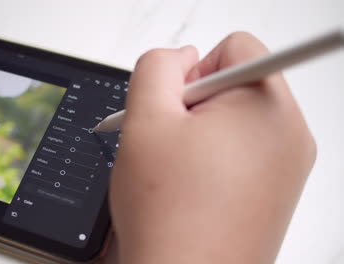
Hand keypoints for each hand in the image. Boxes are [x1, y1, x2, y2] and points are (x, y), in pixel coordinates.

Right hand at [109, 32, 315, 263]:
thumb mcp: (144, 119)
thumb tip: (181, 57)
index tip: (178, 112)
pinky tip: (193, 187)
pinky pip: (242, 151)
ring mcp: (289, 166)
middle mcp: (291, 134)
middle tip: (173, 146)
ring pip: (235, 120)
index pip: (233, 48)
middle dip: (195, 107)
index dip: (192, 74)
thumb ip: (157, 68)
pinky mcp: (278, 190)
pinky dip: (213, 159)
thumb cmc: (168, 215)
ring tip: (181, 171)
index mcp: (267, 107)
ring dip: (200, 135)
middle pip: (236, 85)